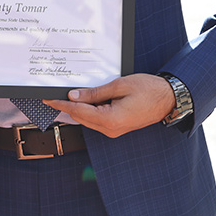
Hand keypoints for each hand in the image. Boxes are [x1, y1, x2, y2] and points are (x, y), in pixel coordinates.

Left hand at [44, 73, 174, 137]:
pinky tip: (86, 99)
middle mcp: (110, 129)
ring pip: (88, 119)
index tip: (48, 99)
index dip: (61, 104)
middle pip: (81, 117)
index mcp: (110, 120)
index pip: (79, 111)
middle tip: (53, 94)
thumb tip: (74, 95)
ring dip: (79, 108)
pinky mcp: (117, 127)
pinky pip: (97, 119)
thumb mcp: (119, 85)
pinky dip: (89, 110)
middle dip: (67, 106)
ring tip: (68, 93)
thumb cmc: (148, 90)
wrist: (168, 99)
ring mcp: (114, 130)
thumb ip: (95, 92)